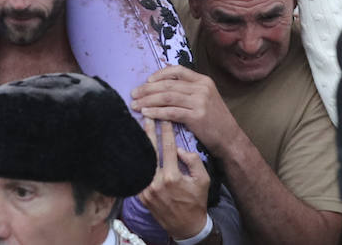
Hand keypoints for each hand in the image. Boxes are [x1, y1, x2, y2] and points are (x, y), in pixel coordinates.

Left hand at [131, 66, 239, 154]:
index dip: (159, 74)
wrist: (230, 139)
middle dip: (147, 89)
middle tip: (134, 94)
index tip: (147, 81)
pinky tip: (146, 114)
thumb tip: (162, 89)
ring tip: (135, 105)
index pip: (177, 70)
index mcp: (203, 81)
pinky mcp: (197, 116)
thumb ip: (188, 91)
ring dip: (148, 100)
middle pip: (168, 84)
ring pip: (167, 97)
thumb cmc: (215, 121)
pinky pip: (171, 112)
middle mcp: (202, 88)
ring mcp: (200, 102)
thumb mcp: (206, 99)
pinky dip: (156, 112)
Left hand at [139, 117, 210, 241]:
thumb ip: (193, 160)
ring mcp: (146, 189)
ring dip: (141, 144)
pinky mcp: (140, 195)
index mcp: (172, 177)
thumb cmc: (196, 202)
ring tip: (140, 129)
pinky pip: (138, 173)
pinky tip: (138, 149)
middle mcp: (156, 182)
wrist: (186, 226)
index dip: (166, 131)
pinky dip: (138, 160)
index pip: (168, 147)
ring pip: (142, 161)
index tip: (165, 119)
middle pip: (150, 150)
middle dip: (149, 131)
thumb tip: (181, 149)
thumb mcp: (203, 180)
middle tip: (147, 116)